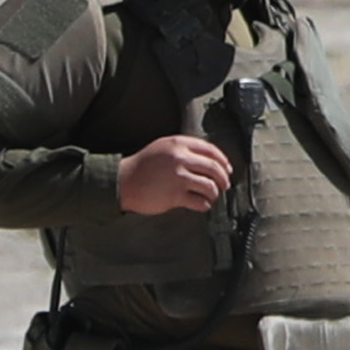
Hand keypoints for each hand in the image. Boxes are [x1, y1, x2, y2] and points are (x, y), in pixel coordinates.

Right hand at [116, 135, 232, 216]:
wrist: (122, 181)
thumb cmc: (143, 166)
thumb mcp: (163, 148)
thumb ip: (185, 150)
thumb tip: (212, 160)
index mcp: (178, 144)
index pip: (211, 150)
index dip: (224, 161)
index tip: (228, 169)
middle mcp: (180, 158)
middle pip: (215, 169)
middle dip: (223, 179)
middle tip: (224, 185)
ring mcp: (178, 177)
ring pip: (210, 186)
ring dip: (214, 194)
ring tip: (211, 196)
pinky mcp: (174, 195)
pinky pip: (200, 202)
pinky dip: (204, 205)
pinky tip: (201, 204)